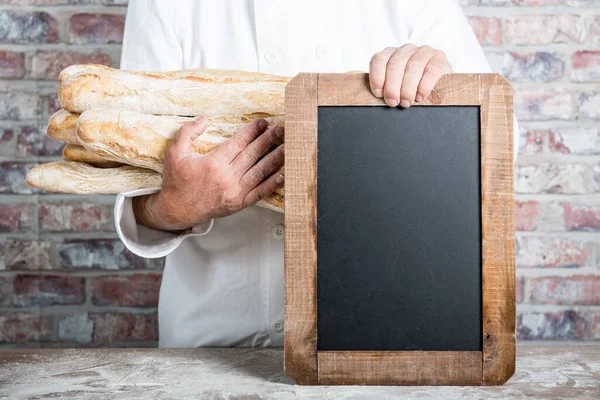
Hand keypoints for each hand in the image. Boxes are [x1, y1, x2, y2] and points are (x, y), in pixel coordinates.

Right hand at [133, 117, 284, 231]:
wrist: (176, 210)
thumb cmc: (176, 181)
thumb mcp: (174, 152)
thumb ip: (188, 133)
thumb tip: (204, 119)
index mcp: (213, 163)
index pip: (239, 143)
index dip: (252, 131)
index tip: (263, 123)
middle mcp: (227, 177)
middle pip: (252, 155)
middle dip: (268, 140)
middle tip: (281, 129)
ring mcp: (234, 192)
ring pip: (259, 172)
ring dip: (274, 158)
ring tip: (287, 147)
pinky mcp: (238, 204)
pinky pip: (258, 193)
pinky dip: (271, 185)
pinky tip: (282, 175)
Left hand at [369, 44, 452, 107]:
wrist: (439, 84)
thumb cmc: (412, 88)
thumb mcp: (396, 86)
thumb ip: (386, 88)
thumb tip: (380, 100)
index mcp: (391, 54)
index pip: (379, 60)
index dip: (377, 78)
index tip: (379, 94)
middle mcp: (406, 49)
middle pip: (395, 64)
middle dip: (392, 87)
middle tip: (393, 103)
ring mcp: (424, 51)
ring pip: (412, 66)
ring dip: (407, 88)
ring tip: (406, 102)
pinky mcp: (439, 57)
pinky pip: (431, 70)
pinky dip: (424, 86)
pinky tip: (420, 96)